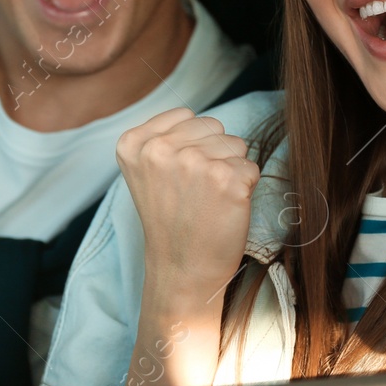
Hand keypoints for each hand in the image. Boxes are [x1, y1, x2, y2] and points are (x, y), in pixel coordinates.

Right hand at [117, 107, 260, 306]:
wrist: (181, 270)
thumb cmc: (170, 221)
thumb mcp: (146, 172)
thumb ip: (163, 138)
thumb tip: (197, 117)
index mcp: (134, 143)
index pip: (186, 115)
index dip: (192, 143)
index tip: (179, 176)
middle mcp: (160, 149)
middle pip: (212, 126)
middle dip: (213, 153)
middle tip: (197, 191)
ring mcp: (194, 162)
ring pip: (235, 144)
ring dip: (230, 169)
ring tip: (209, 199)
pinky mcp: (227, 179)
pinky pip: (251, 167)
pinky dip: (245, 187)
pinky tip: (224, 208)